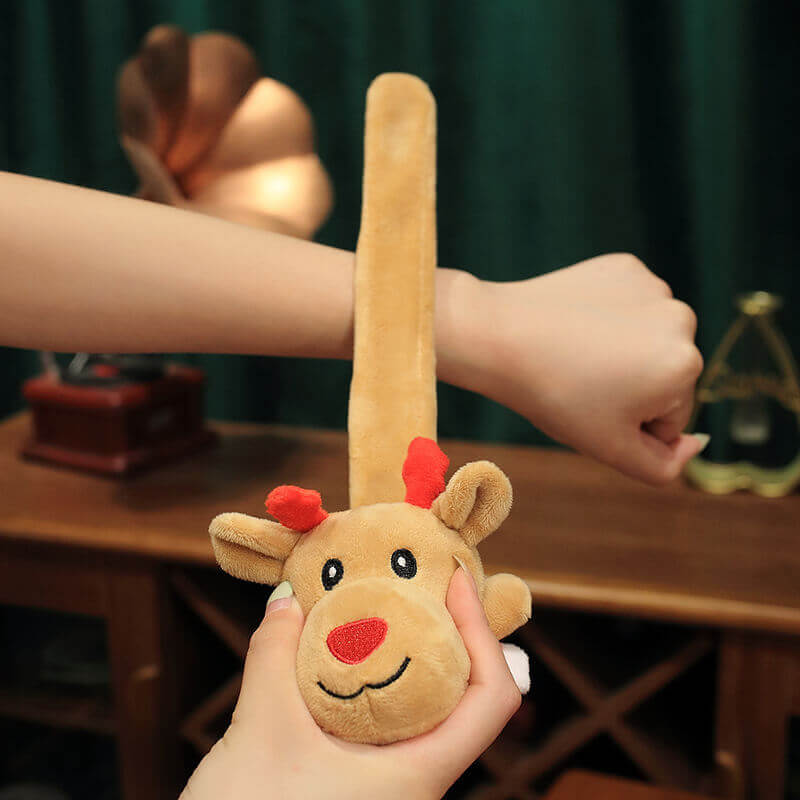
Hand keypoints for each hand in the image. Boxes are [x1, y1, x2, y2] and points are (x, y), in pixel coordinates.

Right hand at [179, 568, 520, 799]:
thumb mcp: (261, 732)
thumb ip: (273, 656)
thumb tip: (285, 600)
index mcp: (421, 775)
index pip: (493, 698)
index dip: (486, 633)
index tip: (453, 583)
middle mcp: (419, 782)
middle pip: (465, 695)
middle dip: (449, 633)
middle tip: (421, 582)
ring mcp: (392, 787)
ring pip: (424, 709)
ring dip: (410, 656)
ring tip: (383, 608)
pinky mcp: (362, 785)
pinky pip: (388, 723)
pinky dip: (376, 681)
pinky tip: (343, 657)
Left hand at [447, 254, 705, 484]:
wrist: (499, 336)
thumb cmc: (555, 396)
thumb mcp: (611, 450)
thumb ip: (665, 466)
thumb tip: (697, 444)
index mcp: (686, 365)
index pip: (669, 417)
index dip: (628, 423)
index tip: (591, 407)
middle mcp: (682, 319)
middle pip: (663, 376)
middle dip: (630, 387)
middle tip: (581, 381)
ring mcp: (653, 287)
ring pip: (646, 341)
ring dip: (620, 352)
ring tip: (575, 353)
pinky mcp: (626, 267)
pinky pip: (627, 308)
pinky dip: (606, 319)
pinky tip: (575, 323)